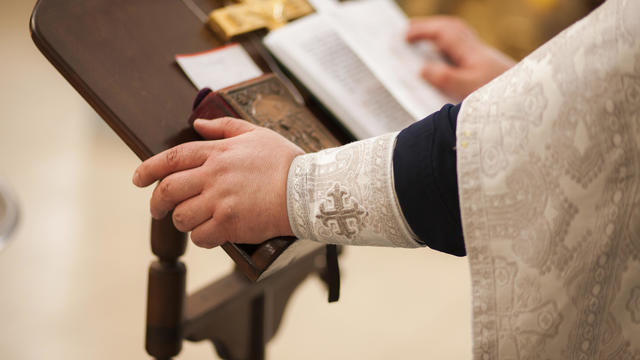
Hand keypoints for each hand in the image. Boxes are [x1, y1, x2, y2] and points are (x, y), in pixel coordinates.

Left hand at [132, 117, 303, 247]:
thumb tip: (197, 123)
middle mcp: (214, 176)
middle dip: (156, 203)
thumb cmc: (284, 162)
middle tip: (157, 210)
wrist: (307, 189)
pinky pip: (201, 236)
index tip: (137, 179)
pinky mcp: (230, 224)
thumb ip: (224, 127)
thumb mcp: (256, 134)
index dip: (148, 169)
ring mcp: (220, 201)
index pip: (171, 159)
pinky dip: (202, 238)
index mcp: (217, 153)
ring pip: (181, 217)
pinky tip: (212, 234)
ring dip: (183, 222)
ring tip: (194, 222)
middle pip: (168, 190)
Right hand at [407, 16, 515, 100]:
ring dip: (438, 34)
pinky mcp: (487, 68)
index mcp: (471, 52)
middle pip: (450, 29)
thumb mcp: (467, 90)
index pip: (443, 33)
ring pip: (458, 37)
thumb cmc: (499, 96)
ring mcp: (483, 58)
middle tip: (407, 31)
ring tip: (421, 41)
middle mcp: (478, 50)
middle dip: (428, 27)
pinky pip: (463, 49)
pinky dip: (448, 47)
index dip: (422, 31)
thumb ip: (444, 77)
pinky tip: (443, 58)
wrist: (528, 102)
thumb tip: (422, 68)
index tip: (403, 36)